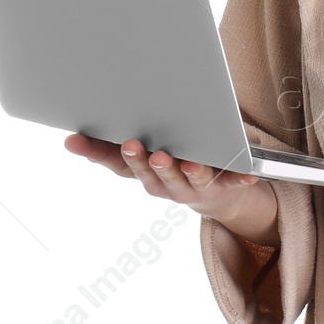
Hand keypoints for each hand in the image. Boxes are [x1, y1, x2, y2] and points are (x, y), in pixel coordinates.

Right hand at [65, 133, 277, 243]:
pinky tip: (247, 175)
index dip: (95, 151)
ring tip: (185, 161)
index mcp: (143, 172)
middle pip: (150, 173)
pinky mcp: (222, 187)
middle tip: (133, 144)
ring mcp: (192, 188)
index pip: (115, 162)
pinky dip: (239, 178)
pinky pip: (231, 183)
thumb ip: (115, 142)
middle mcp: (164, 184)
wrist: (215, 195)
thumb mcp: (143, 154)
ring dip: (185, 170)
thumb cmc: (174, 163)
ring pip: (187, 179)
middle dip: (141, 160)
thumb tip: (76, 128)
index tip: (75, 139)